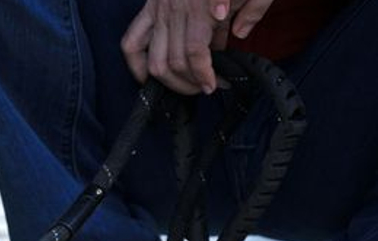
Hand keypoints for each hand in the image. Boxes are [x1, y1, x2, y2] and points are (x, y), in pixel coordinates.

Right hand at [121, 0, 273, 94]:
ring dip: (169, 81)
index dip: (204, 75)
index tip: (214, 85)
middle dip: (190, 83)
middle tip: (204, 87)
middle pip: (174, 61)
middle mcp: (175, 10)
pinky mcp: (147, 9)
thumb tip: (239, 35)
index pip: (195, 52)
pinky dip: (136, 65)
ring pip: (154, 60)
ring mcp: (157, 10)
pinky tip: (148, 78)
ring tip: (185, 85)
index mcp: (201, 5)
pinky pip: (131, 43)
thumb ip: (253, 9)